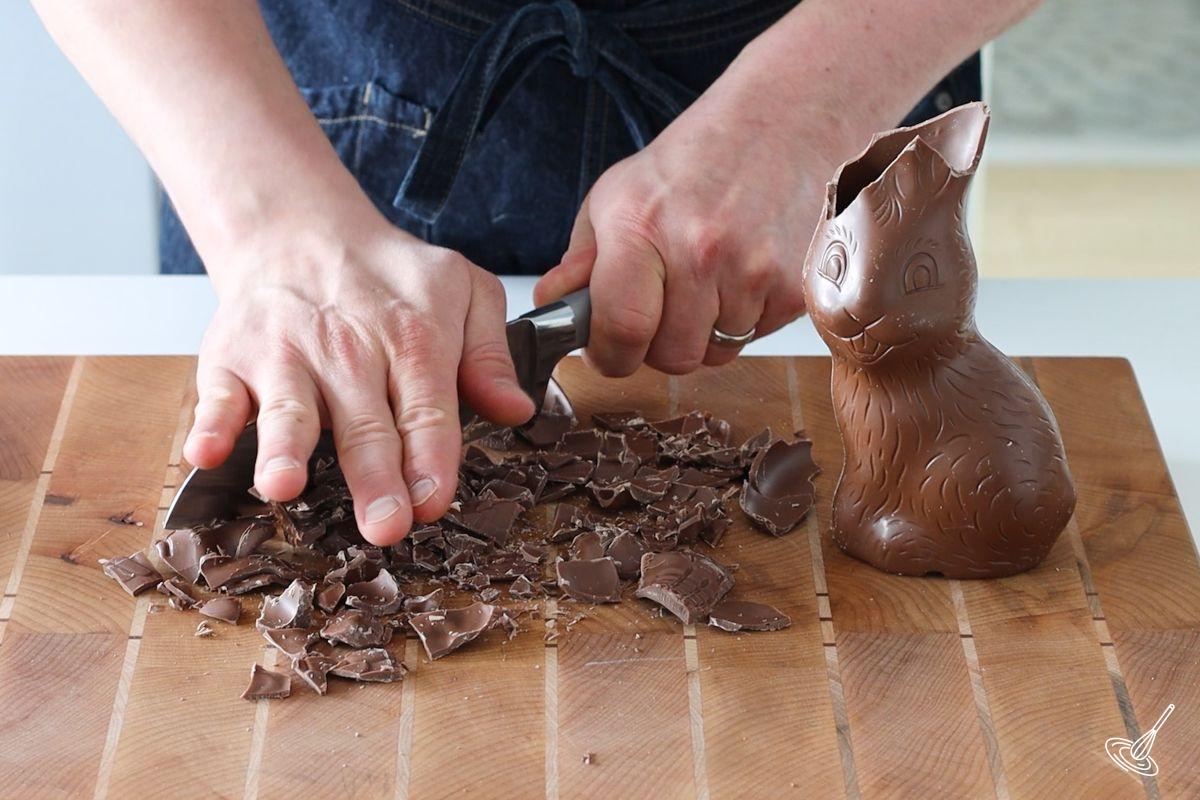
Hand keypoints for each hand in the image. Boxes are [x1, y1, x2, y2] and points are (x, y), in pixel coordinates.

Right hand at [181, 211, 534, 545]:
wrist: (299, 230)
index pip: (427, 407)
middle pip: (365, 423)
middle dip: (374, 477)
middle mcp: (348, 350)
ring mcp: (286, 355)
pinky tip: (208, 454)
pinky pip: (218, 395)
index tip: (434, 500)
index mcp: (413, 337)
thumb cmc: (389, 276)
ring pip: (289, 410)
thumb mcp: (464, 291)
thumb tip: (516, 409)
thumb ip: (491, 354)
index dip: (432, 457)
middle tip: (385, 525)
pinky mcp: (231, 359)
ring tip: (284, 487)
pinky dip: (212, 424)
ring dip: (285, 450)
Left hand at [534, 73, 844, 375]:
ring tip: (710, 279)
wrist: (786, 119)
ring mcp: (754, 270)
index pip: (621, 332)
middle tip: (665, 308)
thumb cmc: (698, 157)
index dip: (611, 355)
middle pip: (673, 358)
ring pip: (717, 353)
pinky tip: (744, 273)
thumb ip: (582, 259)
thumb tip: (554, 306)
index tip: (611, 348)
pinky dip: (747, 319)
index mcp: (641, 225)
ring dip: (707, 332)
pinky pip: (758, 337)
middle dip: (661, 346)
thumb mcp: (619, 194)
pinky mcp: (797, 285)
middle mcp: (699, 250)